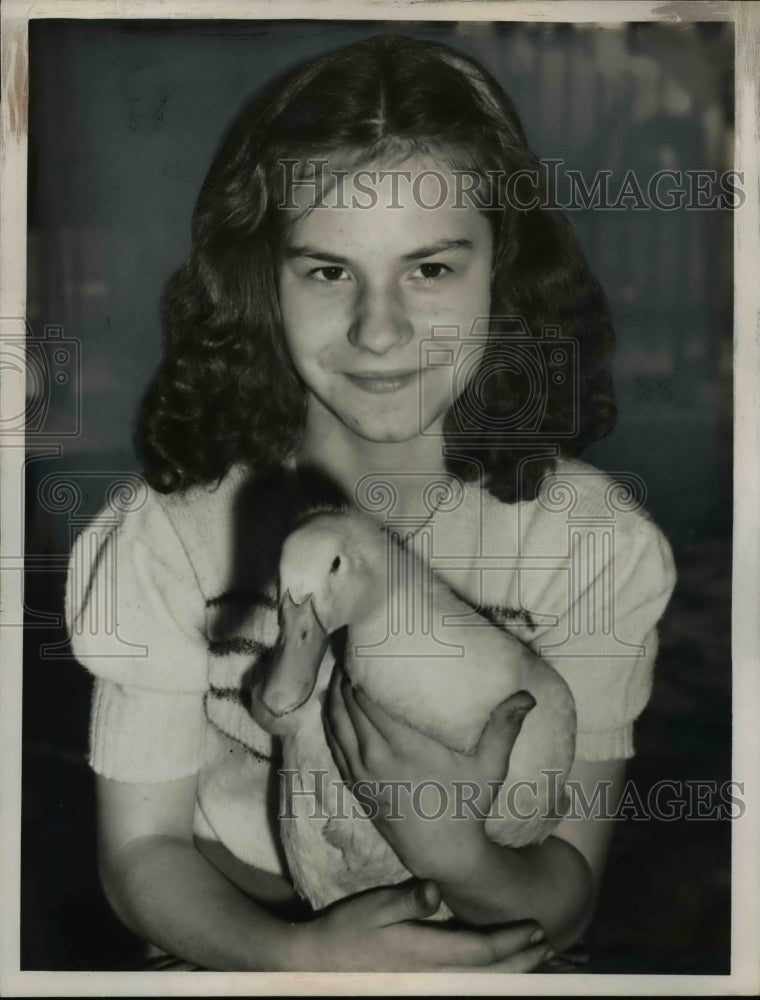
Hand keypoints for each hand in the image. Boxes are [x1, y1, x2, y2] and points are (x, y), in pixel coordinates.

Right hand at [290, 879, 552, 971]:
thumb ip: (405, 899)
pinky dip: (487, 977)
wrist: (316, 965)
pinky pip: (464, 985)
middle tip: (548, 946)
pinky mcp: (419, 985)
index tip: (536, 928)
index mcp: (424, 953)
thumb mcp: (372, 907)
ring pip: (479, 983)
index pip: (479, 951)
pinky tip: (495, 969)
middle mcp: (431, 974)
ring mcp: (426, 984)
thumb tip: (436, 890)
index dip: (512, 943)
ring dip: (509, 972)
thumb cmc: (345, 931)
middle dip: (521, 961)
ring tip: (535, 959)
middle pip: (487, 974)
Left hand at [324, 666, 533, 882]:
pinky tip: (332, 711)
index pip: (367, 701)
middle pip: (346, 707)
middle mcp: (376, 758)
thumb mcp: (489, 768)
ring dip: (333, 699)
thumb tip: (527, 695)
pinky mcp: (357, 788)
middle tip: (347, 654)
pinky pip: (335, 748)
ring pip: (336, 726)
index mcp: (404, 747)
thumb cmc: (467, 809)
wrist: (444, 856)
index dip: (358, 674)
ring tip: (338, 675)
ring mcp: (362, 775)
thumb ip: (504, 728)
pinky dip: (330, 725)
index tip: (360, 651)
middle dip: (344, 679)